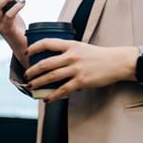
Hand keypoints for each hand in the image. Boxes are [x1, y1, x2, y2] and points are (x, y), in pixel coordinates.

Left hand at [24, 39, 138, 102]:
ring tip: (31, 86)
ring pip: (51, 77)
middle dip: (32, 70)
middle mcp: (71, 56)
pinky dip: (53, 95)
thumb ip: (68, 51)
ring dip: (38, 82)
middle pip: (45, 63)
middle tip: (26, 75)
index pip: (47, 43)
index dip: (34, 47)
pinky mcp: (81, 81)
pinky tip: (46, 99)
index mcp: (71, 45)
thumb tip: (53, 60)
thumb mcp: (82, 47)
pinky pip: (63, 90)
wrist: (117, 62)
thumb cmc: (99, 55)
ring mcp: (76, 69)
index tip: (27, 52)